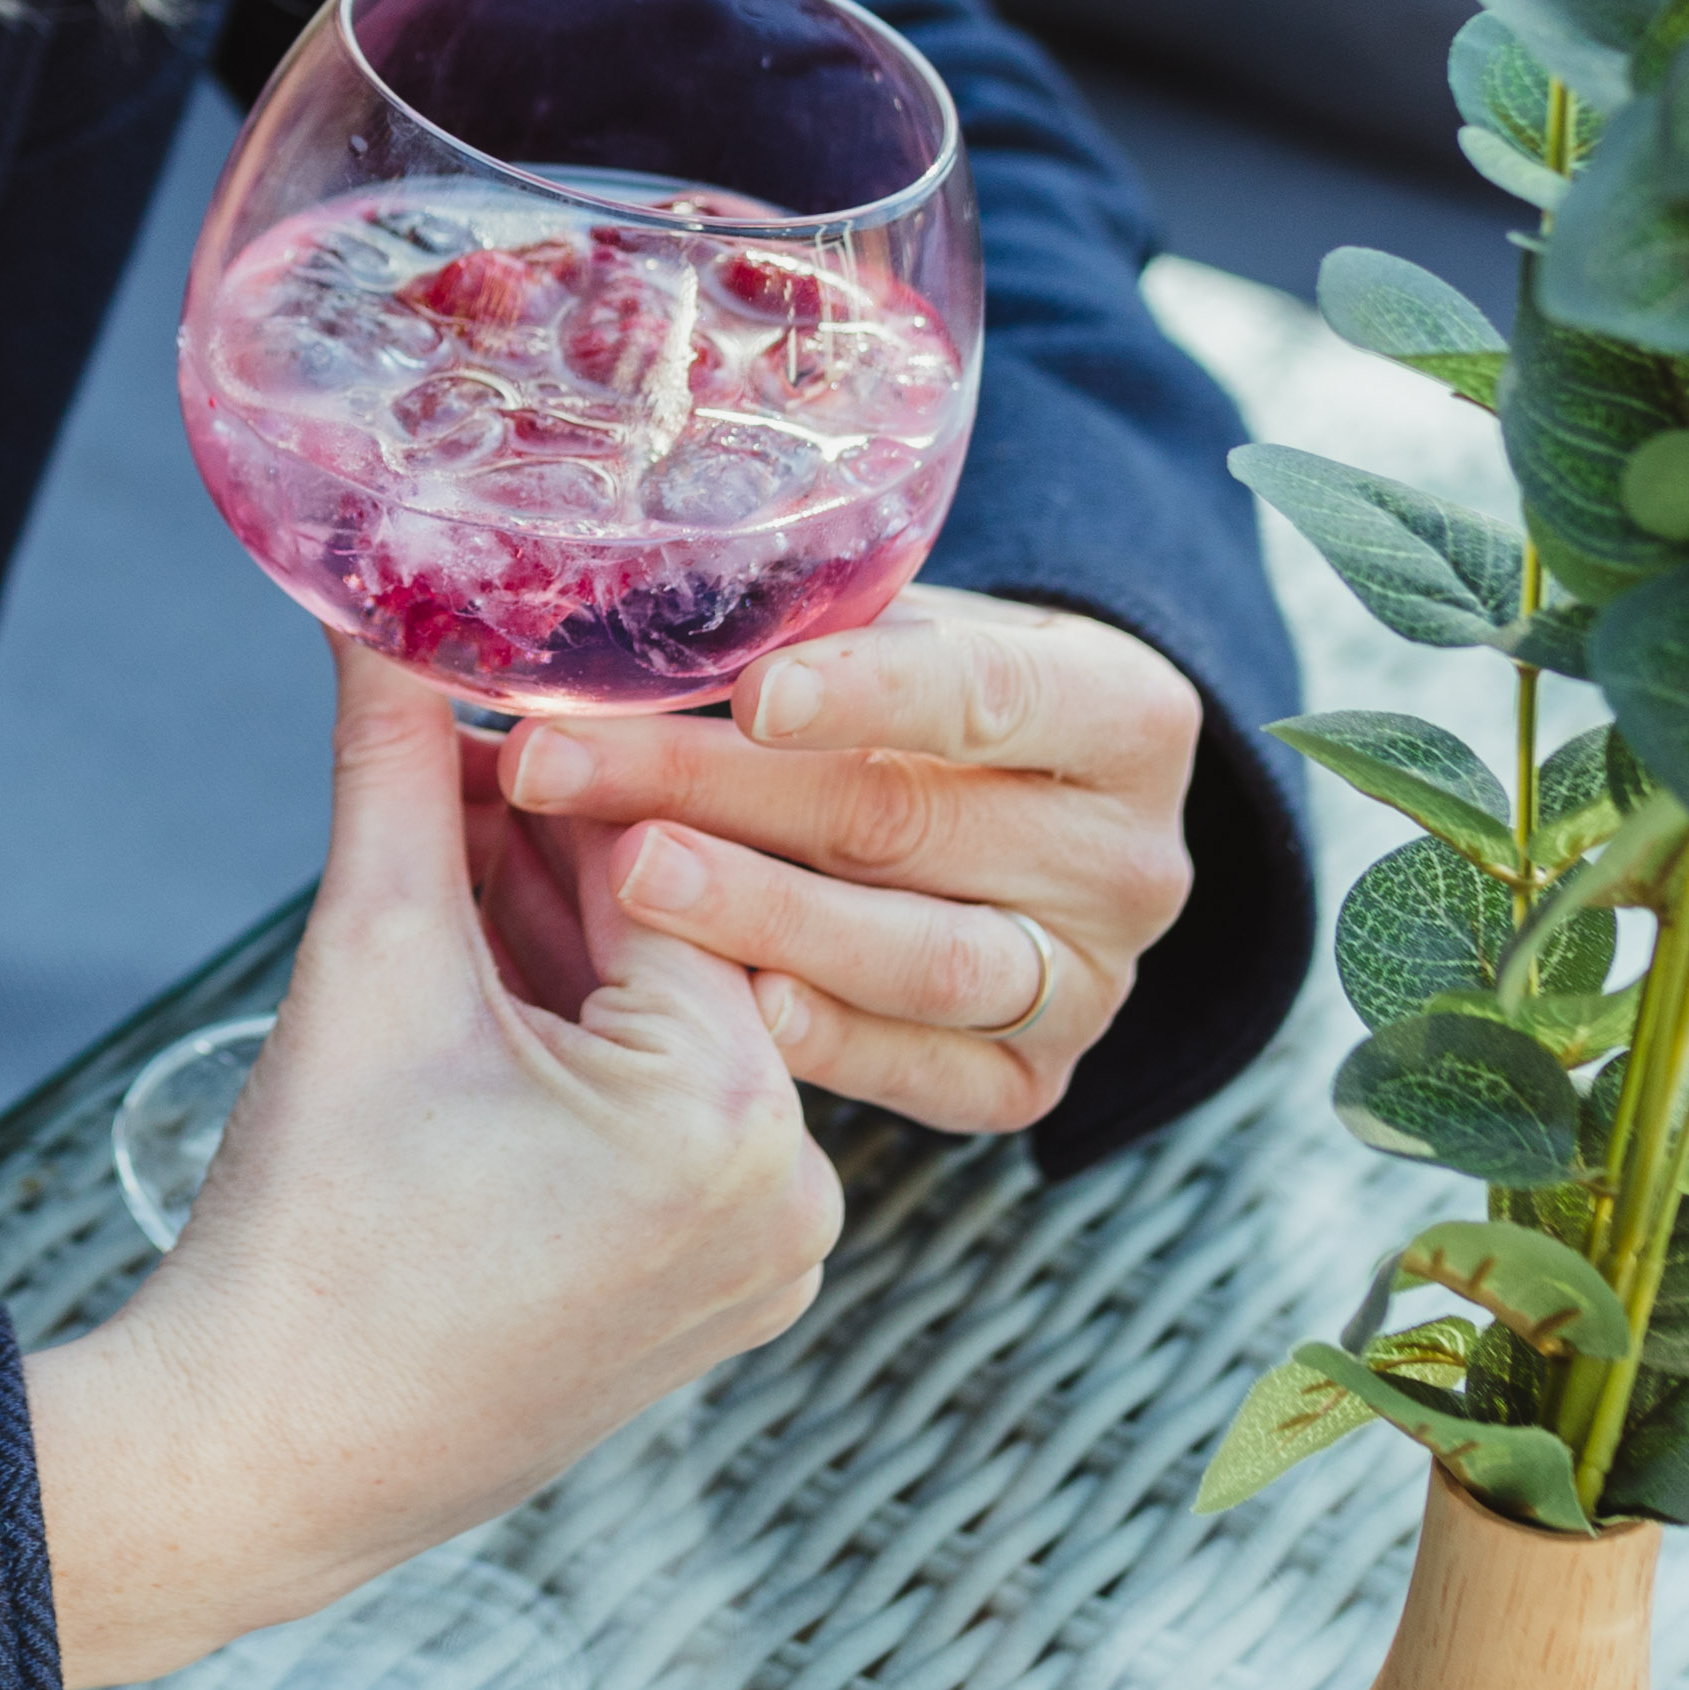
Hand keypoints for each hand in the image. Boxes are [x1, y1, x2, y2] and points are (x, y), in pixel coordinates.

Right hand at [24, 642, 842, 1689]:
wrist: (265, 1456)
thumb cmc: (313, 1234)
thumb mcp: (365, 968)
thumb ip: (396, 771)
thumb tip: (380, 618)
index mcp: (726, 1114)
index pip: (661, 859)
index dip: (554, 761)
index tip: (484, 670)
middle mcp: (788, 1190)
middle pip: (669, 940)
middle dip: (545, 844)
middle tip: (435, 740)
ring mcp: (764, 1257)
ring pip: (664, 1022)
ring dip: (555, 935)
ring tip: (434, 846)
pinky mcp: (719, 1292)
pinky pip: (669, 1113)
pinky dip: (578, 1039)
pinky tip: (475, 970)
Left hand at [497, 590, 1200, 1138]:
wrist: (1034, 824)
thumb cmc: (937, 695)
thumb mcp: (914, 630)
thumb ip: (819, 623)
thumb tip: (620, 608)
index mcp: (1125, 715)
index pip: (987, 692)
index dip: (866, 690)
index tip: (746, 691)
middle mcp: (1127, 859)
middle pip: (904, 824)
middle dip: (712, 790)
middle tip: (561, 767)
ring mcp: (1089, 983)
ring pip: (915, 960)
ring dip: (752, 917)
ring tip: (621, 874)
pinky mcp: (1032, 1081)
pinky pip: (923, 1073)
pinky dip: (824, 1043)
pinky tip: (728, 1006)